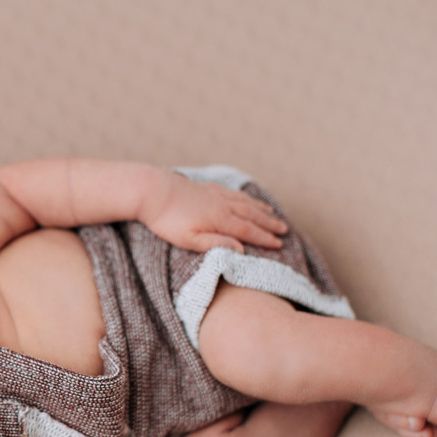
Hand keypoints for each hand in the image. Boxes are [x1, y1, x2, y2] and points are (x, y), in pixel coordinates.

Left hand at [141, 173, 287, 252]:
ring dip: (260, 209)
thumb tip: (241, 249)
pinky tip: (246, 198)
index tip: (279, 244)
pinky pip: (232, 192)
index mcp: (220, 220)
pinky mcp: (205, 187)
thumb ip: (215, 244)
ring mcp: (214, 194)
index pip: (248, 231)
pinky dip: (245, 196)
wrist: (151, 190)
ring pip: (244, 202)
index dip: (264, 238)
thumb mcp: (189, 239)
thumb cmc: (167, 220)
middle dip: (269, 224)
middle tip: (284, 230)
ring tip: (273, 213)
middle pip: (252, 215)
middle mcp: (222, 205)